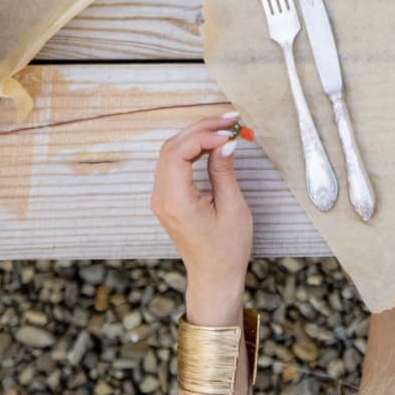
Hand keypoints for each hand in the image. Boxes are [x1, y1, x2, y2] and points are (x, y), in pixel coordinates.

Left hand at [151, 113, 253, 317]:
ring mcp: (161, 198)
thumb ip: (224, 171)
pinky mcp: (167, 199)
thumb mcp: (232, 207)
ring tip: (224, 127)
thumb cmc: (227, 248)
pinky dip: (192, 149)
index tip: (230, 134)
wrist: (214, 275)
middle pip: (172, 148)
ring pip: (170, 153)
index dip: (204, 136)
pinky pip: (173, 164)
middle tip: (230, 119)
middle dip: (201, 129)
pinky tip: (212, 143)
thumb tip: (225, 143)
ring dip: (196, 136)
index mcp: (176, 202)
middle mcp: (162, 198)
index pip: (178, 153)